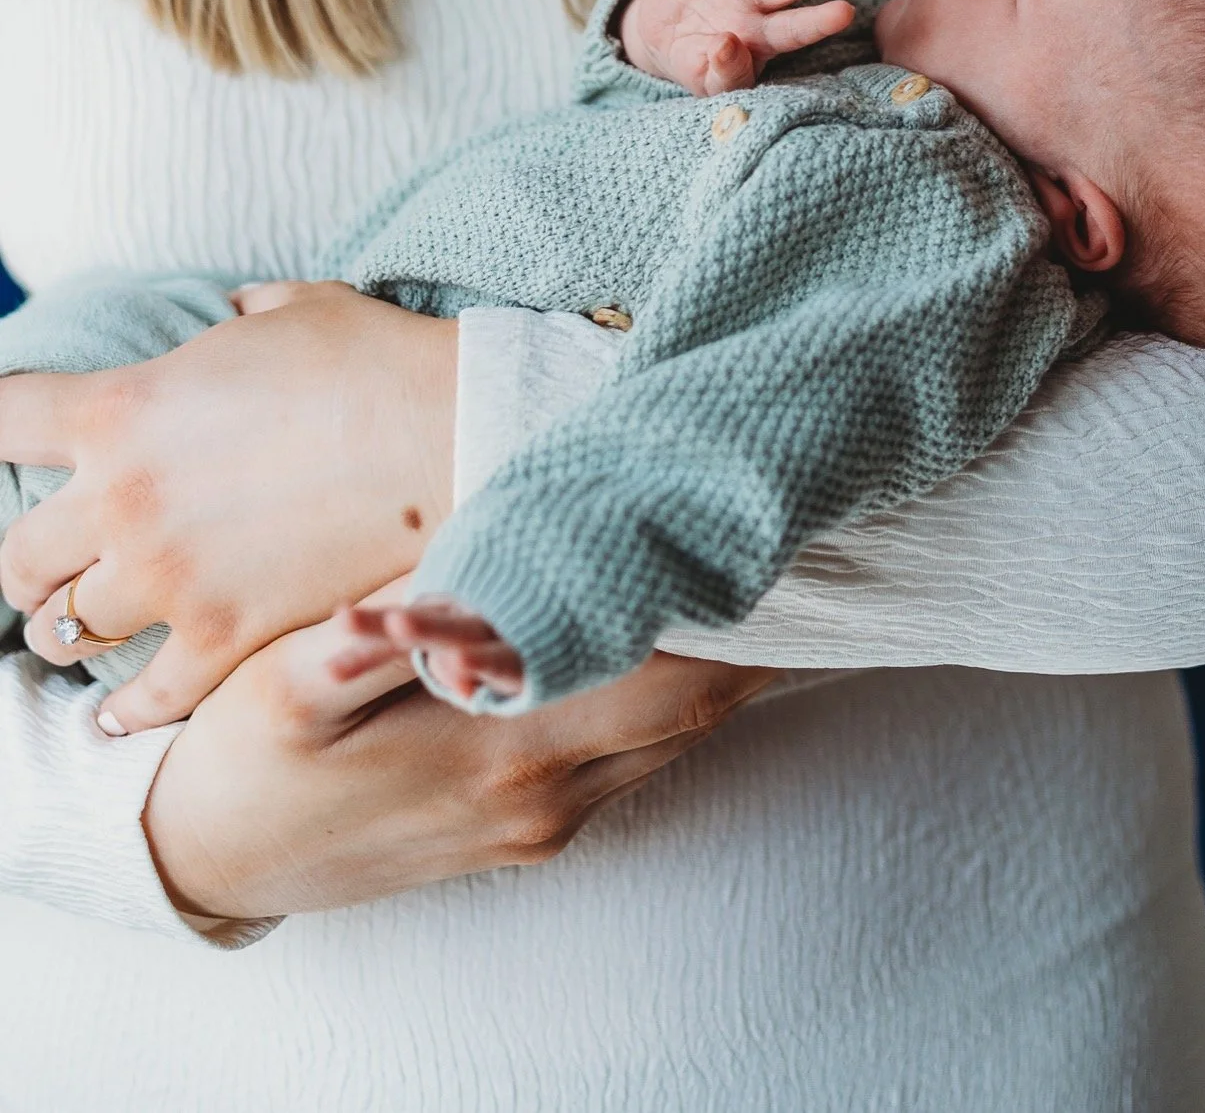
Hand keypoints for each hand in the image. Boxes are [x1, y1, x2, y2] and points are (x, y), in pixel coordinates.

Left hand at [0, 282, 456, 733]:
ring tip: (85, 630)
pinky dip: (127, 710)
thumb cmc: (374, 358)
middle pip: (16, 555)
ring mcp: (168, 578)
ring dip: (75, 626)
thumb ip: (236, 319)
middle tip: (52, 566)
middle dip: (31, 563)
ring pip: (68, 628)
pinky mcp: (222, 639)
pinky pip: (143, 700)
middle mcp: (123, 500)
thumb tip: (231, 317)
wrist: (451, 431)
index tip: (5, 444)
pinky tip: (118, 714)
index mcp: (123, 408)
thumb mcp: (291, 310)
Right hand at [141, 593, 777, 919]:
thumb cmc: (249, 759)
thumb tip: (446, 580)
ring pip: (673, 738)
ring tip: (754, 570)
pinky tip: (670, 637)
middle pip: (698, 710)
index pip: (670, 681)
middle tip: (797, 536)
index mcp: (502, 750)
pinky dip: (666, 699)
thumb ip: (378, 637)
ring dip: (719, 664)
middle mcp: (544, 797)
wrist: (214, 860)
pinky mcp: (528, 828)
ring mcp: (542, 821)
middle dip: (757, 632)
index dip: (738, 616)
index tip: (772, 539)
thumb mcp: (289, 687)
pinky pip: (631, 758)